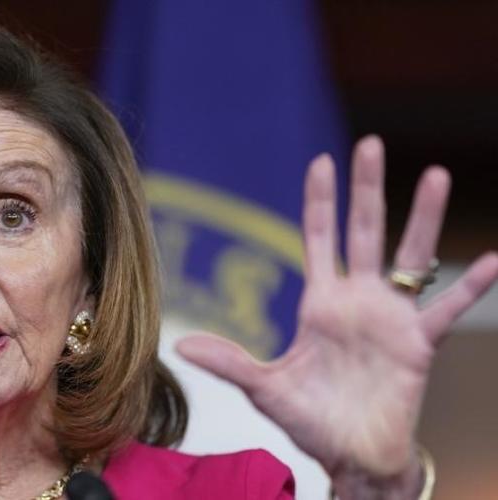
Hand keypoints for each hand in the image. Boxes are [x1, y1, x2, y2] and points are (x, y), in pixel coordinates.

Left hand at [175, 136, 497, 496]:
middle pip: (364, 231)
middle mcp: (358, 300)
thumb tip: (179, 347)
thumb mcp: (264, 387)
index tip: (322, 159)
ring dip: (422, 217)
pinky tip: (493, 259)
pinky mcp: (418, 344)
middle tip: (369, 142)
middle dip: (366, 188)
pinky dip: (471, 286)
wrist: (351, 455)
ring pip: (411, 256)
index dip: (320, 200)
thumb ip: (229, 362)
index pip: (320, 238)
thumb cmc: (310, 419)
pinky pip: (448, 310)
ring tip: (434, 174)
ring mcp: (391, 318)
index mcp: (321, 303)